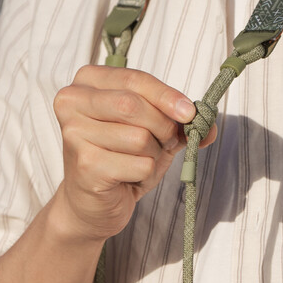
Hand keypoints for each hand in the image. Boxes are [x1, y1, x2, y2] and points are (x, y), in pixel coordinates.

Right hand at [52, 65, 215, 242]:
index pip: (134, 79)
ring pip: (139, 137)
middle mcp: (72, 102)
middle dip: (162, 127)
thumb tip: (209, 124)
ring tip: (138, 161)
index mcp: (88, 81)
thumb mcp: (152, 130)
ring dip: (153, 154)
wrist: (92, 203)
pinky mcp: (85, 165)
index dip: (167, 96)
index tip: (190, 112)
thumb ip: (179, 121)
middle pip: (133, 105)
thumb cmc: (121, 159)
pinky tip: (128, 177)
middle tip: (165, 142)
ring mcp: (74, 134)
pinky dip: (145, 173)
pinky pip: (139, 164)